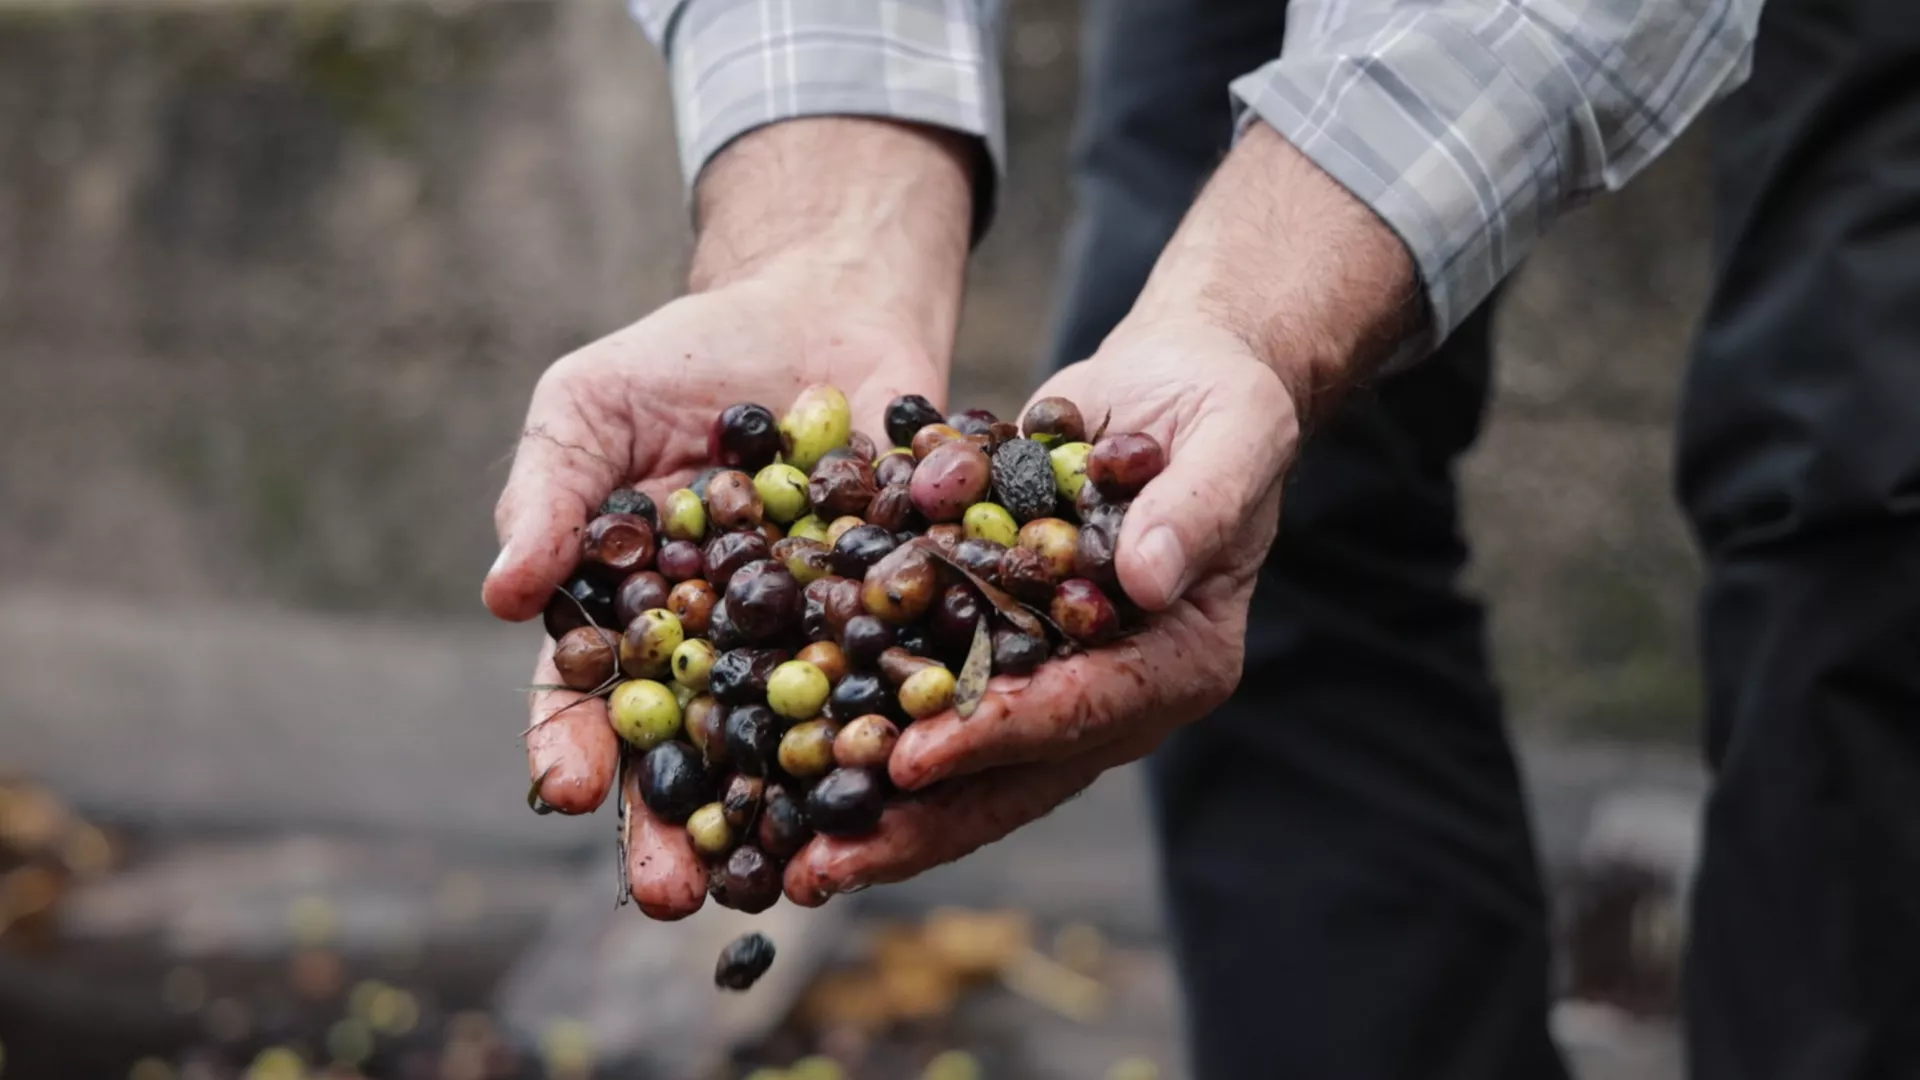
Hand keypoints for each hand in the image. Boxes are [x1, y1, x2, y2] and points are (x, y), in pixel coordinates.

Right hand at [483, 118, 975, 918]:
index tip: (563, 790)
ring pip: (794, 749)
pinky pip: (900, 683)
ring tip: (784, 878)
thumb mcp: (588, 407)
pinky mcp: (901, 620)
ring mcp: (812, 645)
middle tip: (675, 897)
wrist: (823, 306)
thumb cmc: (684, 359)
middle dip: (677, 829)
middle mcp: (720, 654)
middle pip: (689, 757)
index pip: (585, 699)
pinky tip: (897, 780)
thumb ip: (547, 497)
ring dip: (786, 817)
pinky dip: (898, 732)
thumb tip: (500, 595)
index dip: (570, 748)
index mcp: (633, 619)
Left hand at [780, 124, 1420, 903]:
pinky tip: (781, 761)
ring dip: (873, 807)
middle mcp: (1118, 694)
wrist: (1175, 387)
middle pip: (1012, 775)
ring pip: (960, 763)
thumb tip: (1148, 578)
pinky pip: (926, 701)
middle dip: (915, 823)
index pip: (1085, 712)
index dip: (998, 736)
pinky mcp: (1001, 651)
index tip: (914, 758)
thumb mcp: (1230, 441)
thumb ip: (1197, 507)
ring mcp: (1055, 682)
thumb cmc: (1220, 408)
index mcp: (1183, 661)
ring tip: (786, 849)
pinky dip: (858, 730)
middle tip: (821, 865)